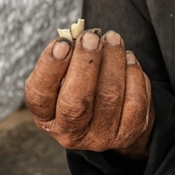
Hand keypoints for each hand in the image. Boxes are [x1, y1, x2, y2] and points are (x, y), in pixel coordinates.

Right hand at [24, 29, 153, 159]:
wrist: (114, 122)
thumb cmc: (81, 88)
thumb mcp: (65, 77)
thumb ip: (67, 59)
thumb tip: (80, 37)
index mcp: (46, 117)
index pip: (40, 95)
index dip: (50, 68)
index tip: (63, 42)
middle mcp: (70, 132)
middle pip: (75, 102)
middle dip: (85, 64)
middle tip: (91, 37)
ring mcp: (101, 137)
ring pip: (109, 97)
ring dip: (112, 61)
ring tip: (112, 39)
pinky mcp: (129, 133)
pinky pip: (135, 101)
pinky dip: (133, 74)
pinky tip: (128, 58)